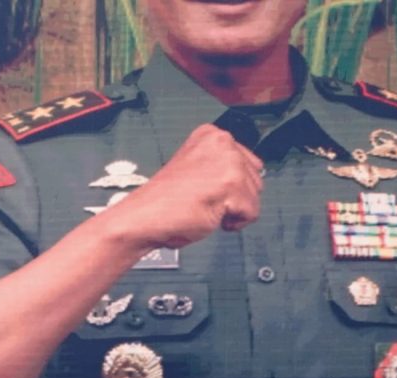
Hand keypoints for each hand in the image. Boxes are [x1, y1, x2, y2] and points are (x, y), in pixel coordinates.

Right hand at [99, 125, 263, 253]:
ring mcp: (228, 161)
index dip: (229, 185)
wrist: (142, 219)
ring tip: (203, 207)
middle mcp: (222, 142)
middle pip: (254, 178)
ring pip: (254, 195)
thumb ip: (222, 167)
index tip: (204, 190)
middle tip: (202, 200)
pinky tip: (209, 216)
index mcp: (211, 135)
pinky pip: (251, 212)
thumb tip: (250, 180)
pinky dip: (233, 223)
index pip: (247, 163)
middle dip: (233, 196)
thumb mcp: (196, 169)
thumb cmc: (164, 203)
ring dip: (232, 210)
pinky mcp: (231, 183)